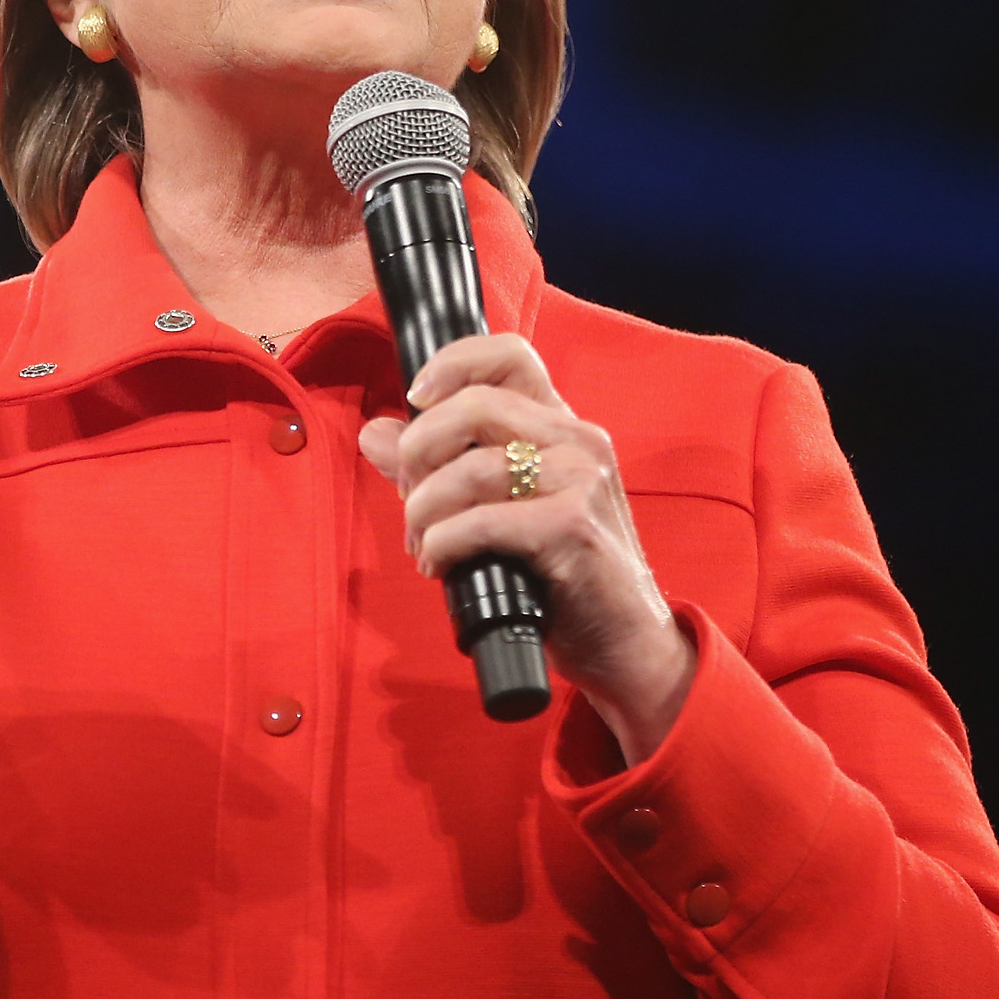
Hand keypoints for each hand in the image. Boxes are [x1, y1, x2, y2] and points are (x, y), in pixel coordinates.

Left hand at [358, 334, 694, 764]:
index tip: (414, 398)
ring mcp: (581, 480)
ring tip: (422, 543)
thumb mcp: (497, 508)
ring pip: (471, 467)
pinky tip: (439, 563)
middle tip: (408, 497)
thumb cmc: (559, 574)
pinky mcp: (573, 528)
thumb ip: (437, 466)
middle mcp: (577, 440)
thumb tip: (375, 432)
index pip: (509, 355)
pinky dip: (444, 542)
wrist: (624, 643)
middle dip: (419, 449)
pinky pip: (482, 520)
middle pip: (475, 404)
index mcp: (560, 425)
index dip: (452, 363)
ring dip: (424, 509)